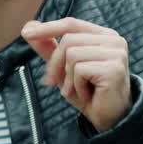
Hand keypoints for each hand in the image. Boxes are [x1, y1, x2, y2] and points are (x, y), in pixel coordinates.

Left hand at [21, 18, 131, 132]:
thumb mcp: (63, 69)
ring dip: (67, 77)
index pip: (71, 24)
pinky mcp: (114, 68)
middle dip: (55, 64)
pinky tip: (87, 94)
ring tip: (77, 89)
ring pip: (72, 54)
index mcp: (103, 35)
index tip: (26, 33)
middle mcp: (113, 40)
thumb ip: (49, 48)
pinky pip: (80, 70)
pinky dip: (76, 85)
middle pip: (68, 40)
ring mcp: (116, 53)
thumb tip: (28, 27)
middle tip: (55, 83)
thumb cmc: (88, 92)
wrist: (109, 119)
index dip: (48, 28)